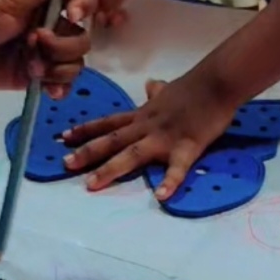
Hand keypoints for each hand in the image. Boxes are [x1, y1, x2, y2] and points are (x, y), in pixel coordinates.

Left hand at [0, 0, 94, 92]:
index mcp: (47, 0)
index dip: (85, 5)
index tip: (71, 15)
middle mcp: (51, 25)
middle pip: (82, 38)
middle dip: (62, 46)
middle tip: (32, 44)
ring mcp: (44, 52)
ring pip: (74, 62)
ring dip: (58, 67)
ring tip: (31, 67)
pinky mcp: (35, 75)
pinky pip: (60, 83)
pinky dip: (59, 87)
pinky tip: (49, 90)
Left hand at [63, 73, 237, 195]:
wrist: (217, 82)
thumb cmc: (194, 88)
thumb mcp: (168, 89)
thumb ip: (156, 92)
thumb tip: (150, 84)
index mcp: (142, 116)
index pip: (108, 122)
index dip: (85, 130)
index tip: (63, 138)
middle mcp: (146, 127)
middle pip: (112, 140)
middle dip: (87, 153)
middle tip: (65, 164)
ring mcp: (164, 137)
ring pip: (131, 154)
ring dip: (109, 169)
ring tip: (91, 184)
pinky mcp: (187, 146)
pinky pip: (177, 167)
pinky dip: (169, 181)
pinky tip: (160, 197)